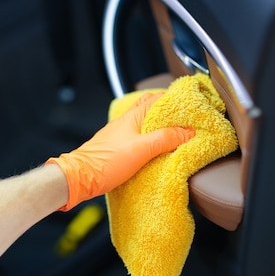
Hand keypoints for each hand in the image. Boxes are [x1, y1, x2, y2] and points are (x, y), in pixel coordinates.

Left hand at [47, 93, 194, 210]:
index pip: (159, 98)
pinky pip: (141, 136)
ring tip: (179, 133)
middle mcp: (128, 120)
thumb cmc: (106, 162)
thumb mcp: (142, 149)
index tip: (194, 105)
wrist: (80, 178)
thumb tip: (188, 132)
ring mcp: (123, 133)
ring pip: (148, 123)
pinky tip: (159, 147)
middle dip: (171, 112)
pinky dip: (153, 138)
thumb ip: (165, 138)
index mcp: (134, 115)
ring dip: (163, 126)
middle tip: (189, 120)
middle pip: (154, 109)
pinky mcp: (120, 146)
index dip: (177, 99)